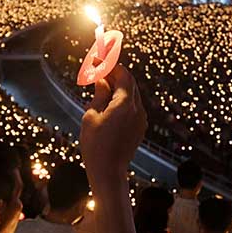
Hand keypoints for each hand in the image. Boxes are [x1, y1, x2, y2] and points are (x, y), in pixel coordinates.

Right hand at [79, 65, 146, 187]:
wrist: (109, 172)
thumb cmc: (95, 145)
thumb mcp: (91, 117)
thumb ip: (99, 95)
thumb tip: (102, 81)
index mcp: (124, 105)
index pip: (123, 75)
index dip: (110, 65)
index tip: (98, 60)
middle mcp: (137, 110)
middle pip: (129, 83)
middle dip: (114, 74)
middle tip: (98, 70)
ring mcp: (140, 119)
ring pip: (131, 95)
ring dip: (118, 87)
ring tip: (100, 84)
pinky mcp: (140, 128)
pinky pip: (132, 107)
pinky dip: (121, 100)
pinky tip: (108, 102)